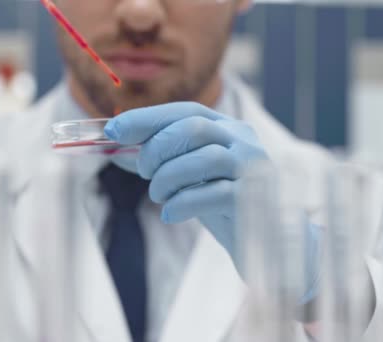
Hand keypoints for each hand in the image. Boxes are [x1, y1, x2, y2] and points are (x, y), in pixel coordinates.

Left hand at [104, 102, 268, 256]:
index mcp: (230, 130)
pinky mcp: (254, 200)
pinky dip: (182, 203)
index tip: (114, 129)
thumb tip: (118, 149)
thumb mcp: (192, 179)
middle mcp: (245, 143)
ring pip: (204, 159)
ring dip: (168, 178)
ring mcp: (252, 170)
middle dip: (157, 149)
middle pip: (194, 128)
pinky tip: (171, 214)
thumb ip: (164, 161)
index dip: (148, 118)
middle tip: (144, 172)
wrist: (268, 242)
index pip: (187, 111)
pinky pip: (213, 194)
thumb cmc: (225, 205)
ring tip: (159, 195)